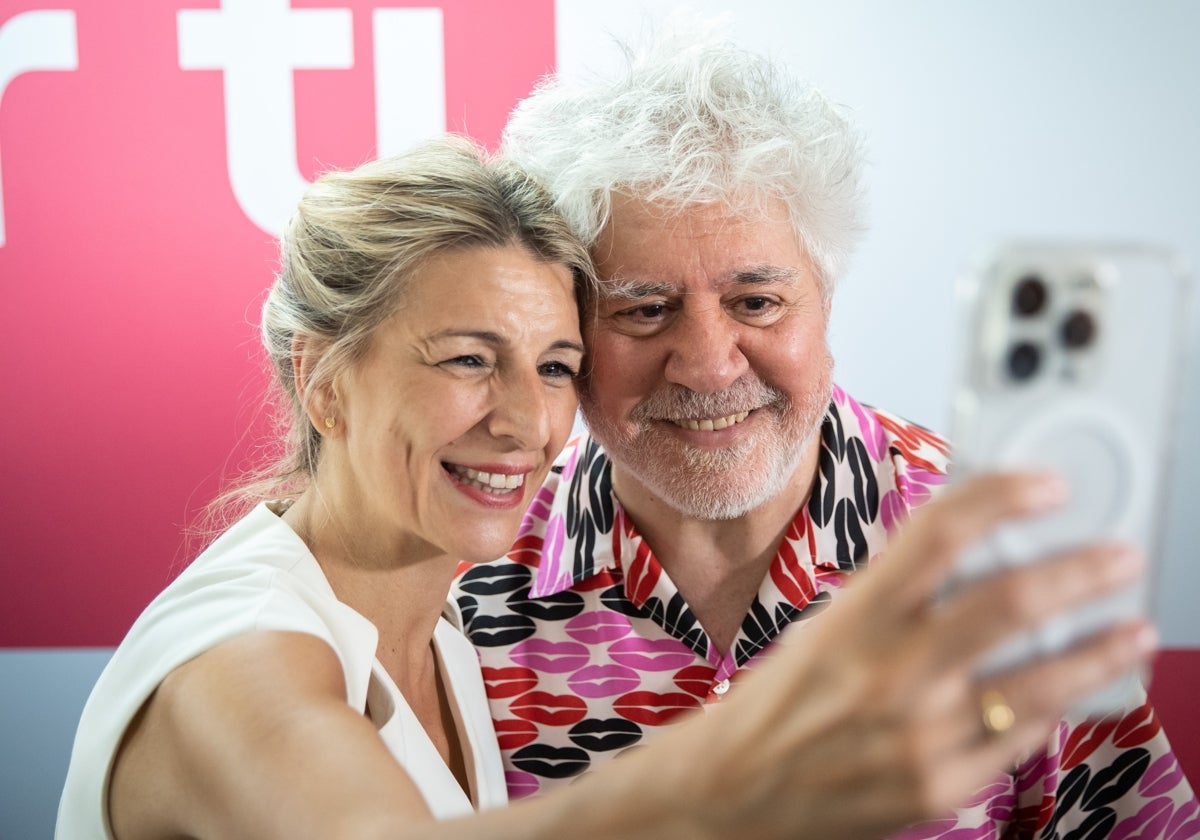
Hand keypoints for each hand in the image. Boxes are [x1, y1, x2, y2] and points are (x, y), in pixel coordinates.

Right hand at [672, 472, 1152, 839]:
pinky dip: (1053, 706)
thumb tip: (981, 557)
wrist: (738, 789)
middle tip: (1118, 558)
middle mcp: (891, 673)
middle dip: (1082, 571)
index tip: (1046, 486)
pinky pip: (1019, 737)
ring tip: (1132, 631)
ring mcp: (921, 736)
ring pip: (1041, 681)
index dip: (1002, 497)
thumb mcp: (827, 630)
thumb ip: (898, 597)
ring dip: (1100, 650)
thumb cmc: (783, 702)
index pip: (939, 533)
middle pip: (1011, 601)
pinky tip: (1068, 691)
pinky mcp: (940, 787)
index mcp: (854, 619)